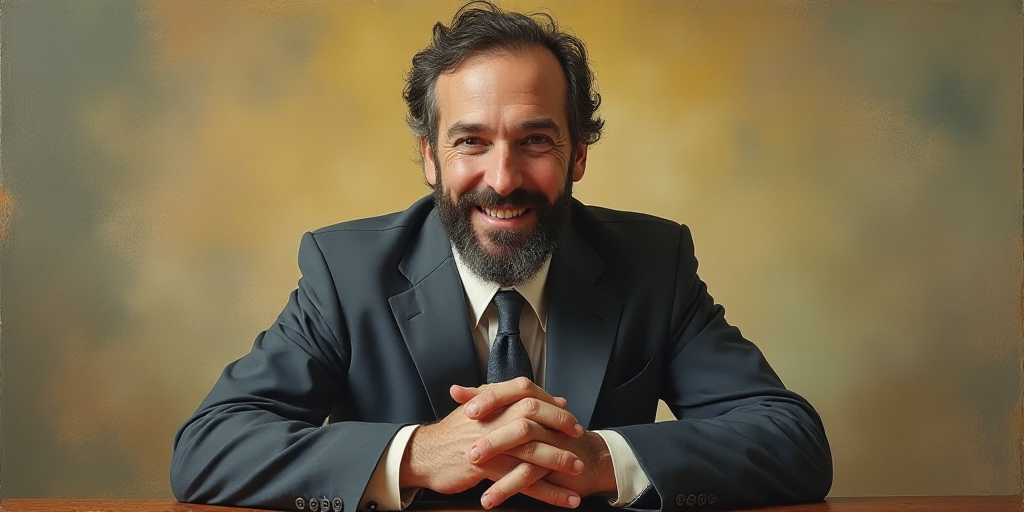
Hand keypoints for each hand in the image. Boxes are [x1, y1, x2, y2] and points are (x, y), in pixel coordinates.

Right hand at [400, 378, 584, 507]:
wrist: (424, 455)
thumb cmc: (453, 434)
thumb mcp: (478, 408)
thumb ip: (510, 400)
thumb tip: (547, 396)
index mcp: (491, 402)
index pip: (528, 394)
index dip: (552, 405)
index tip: (569, 417)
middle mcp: (492, 419)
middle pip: (534, 420)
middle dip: (560, 430)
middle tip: (579, 439)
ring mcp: (489, 444)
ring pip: (532, 451)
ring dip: (558, 461)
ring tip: (577, 470)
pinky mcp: (486, 468)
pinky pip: (523, 481)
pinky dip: (547, 491)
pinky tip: (564, 498)